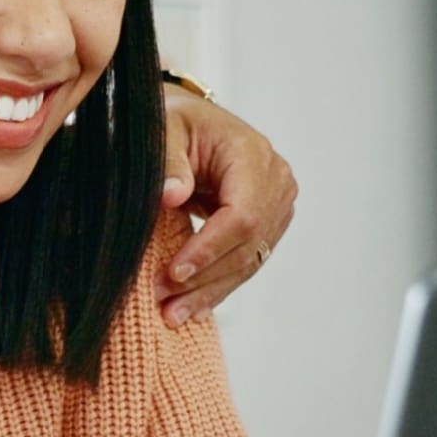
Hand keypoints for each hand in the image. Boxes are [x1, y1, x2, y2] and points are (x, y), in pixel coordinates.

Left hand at [158, 87, 297, 324]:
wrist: (187, 121)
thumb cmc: (173, 121)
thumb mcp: (161, 130)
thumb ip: (166, 162)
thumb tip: (172, 196)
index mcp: (251, 154)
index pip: (241, 213)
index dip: (209, 248)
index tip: (174, 272)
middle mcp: (274, 180)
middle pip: (248, 243)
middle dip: (205, 278)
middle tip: (164, 301)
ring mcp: (275, 203)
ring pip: (250, 259)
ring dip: (211, 291)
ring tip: (173, 314)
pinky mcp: (266, 222)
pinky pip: (246, 260)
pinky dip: (218, 285)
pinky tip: (194, 308)